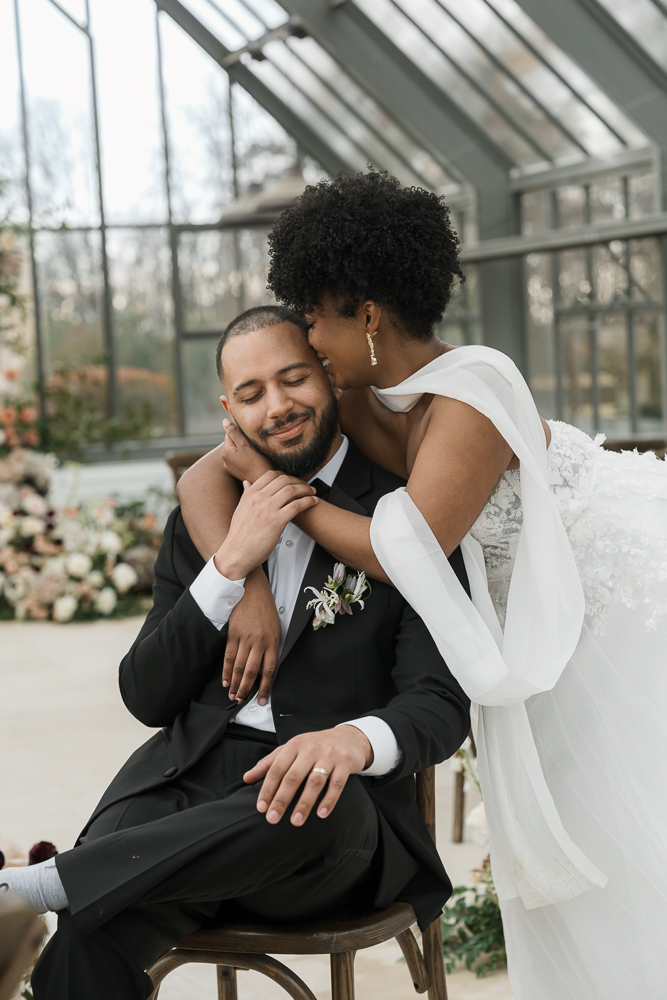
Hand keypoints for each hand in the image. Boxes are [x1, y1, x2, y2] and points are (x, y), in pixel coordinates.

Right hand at [214, 470, 317, 580]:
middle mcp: (259, 498)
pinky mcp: (276, 521)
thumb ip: (245, 495)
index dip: (286, 475)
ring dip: (306, 489)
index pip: (271, 474)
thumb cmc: (239, 536)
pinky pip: (296, 505)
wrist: (236, 554)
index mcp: (250, 495)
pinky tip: (312, 502)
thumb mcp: (239, 510)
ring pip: (292, 490)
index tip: (293, 480)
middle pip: (284, 480)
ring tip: (312, 492)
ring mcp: (268, 509)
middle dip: (299, 481)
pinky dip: (308, 501)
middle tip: (306, 486)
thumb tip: (247, 483)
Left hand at [222, 420, 271, 483]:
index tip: (251, 438)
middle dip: (243, 441)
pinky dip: (247, 457)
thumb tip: (224, 421)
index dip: (241, 433)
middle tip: (255, 446)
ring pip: (238, 451)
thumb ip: (234, 432)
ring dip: (246, 449)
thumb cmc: (256, 463)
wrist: (264, 480)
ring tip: (256, 454)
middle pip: (234, 443)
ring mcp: (232, 468)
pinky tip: (255, 461)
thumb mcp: (245, 445)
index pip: (230, 434)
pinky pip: (242, 459)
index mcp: (225, 452)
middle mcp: (225, 461)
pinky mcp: (239, 472)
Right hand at [225, 568, 280, 703]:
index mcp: (273, 642)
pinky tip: (225, 680)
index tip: (262, 700)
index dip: (265, 688)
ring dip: (235, 683)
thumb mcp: (276, 629)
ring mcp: (245, 638)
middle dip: (246, 689)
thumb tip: (265, 669)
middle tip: (241, 700)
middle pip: (251, 672)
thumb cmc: (265, 610)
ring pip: (239, 666)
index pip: (268, 671)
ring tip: (232, 694)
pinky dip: (226, 670)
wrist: (252, 590)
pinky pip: (229, 656)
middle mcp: (259, 642)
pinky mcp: (233, 634)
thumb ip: (271, 648)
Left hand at [243, 726, 372, 825]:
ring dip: (304, 803)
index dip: (267, 789)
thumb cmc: (315, 746)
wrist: (348, 737)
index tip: (261, 808)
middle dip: (282, 799)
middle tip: (273, 819)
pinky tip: (321, 814)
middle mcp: (311, 749)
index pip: (277, 769)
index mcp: (294, 745)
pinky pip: (336, 784)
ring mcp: (329, 755)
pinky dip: (329, 800)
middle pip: (293, 776)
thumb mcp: (291, 750)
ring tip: (295, 821)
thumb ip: (269, 763)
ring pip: (314, 781)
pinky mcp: (345, 763)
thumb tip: (246, 778)